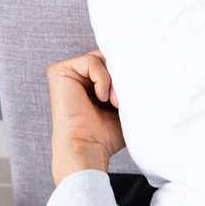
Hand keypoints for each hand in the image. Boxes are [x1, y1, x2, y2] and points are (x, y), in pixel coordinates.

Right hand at [47, 50, 124, 185]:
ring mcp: (69, 71)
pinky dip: (103, 80)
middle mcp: (80, 74)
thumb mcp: (126, 105)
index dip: (130, 75)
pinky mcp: (59, 71)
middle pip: (111, 57)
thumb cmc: (106, 134)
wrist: (88, 148)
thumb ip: (130, 85)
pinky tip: (102, 98)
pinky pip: (91, 62)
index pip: (118, 63)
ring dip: (115, 80)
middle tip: (124, 100)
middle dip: (123, 76)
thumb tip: (145, 66)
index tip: (136, 95)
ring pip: (103, 58)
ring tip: (115, 103)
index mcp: (93, 80)